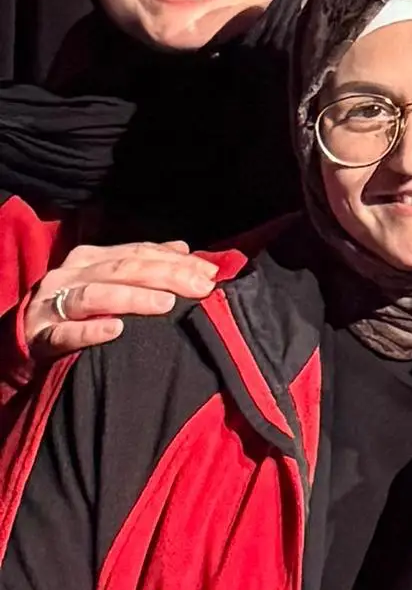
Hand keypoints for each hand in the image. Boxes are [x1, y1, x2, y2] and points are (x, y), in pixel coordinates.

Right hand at [23, 241, 218, 360]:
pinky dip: (90, 331)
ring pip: (95, 295)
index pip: (138, 253)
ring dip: (133, 298)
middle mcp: (70, 274)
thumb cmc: (73, 310)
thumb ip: (140, 264)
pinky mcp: (39, 336)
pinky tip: (116, 331)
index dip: (176, 261)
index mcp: (90, 258)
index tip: (210, 274)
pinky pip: (65, 333)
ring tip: (166, 304)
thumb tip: (184, 250)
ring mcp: (52, 304)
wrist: (23, 339)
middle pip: (123, 269)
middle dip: (166, 276)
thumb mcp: (104, 282)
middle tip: (201, 288)